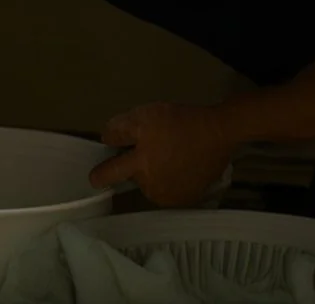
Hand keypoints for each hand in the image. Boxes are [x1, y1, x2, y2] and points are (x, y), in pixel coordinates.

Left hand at [89, 102, 235, 208]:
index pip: (108, 174)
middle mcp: (151, 185)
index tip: (95, 178)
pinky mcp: (186, 198)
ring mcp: (170, 195)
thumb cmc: (180, 121)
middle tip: (152, 149)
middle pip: (133, 178)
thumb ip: (121, 129)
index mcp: (139, 165)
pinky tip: (182, 165)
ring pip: (151, 184)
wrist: (219, 133)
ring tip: (170, 155)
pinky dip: (171, 180)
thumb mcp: (146, 115)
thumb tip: (106, 140)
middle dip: (136, 166)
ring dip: (154, 173)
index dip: (99, 174)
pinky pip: (169, 190)